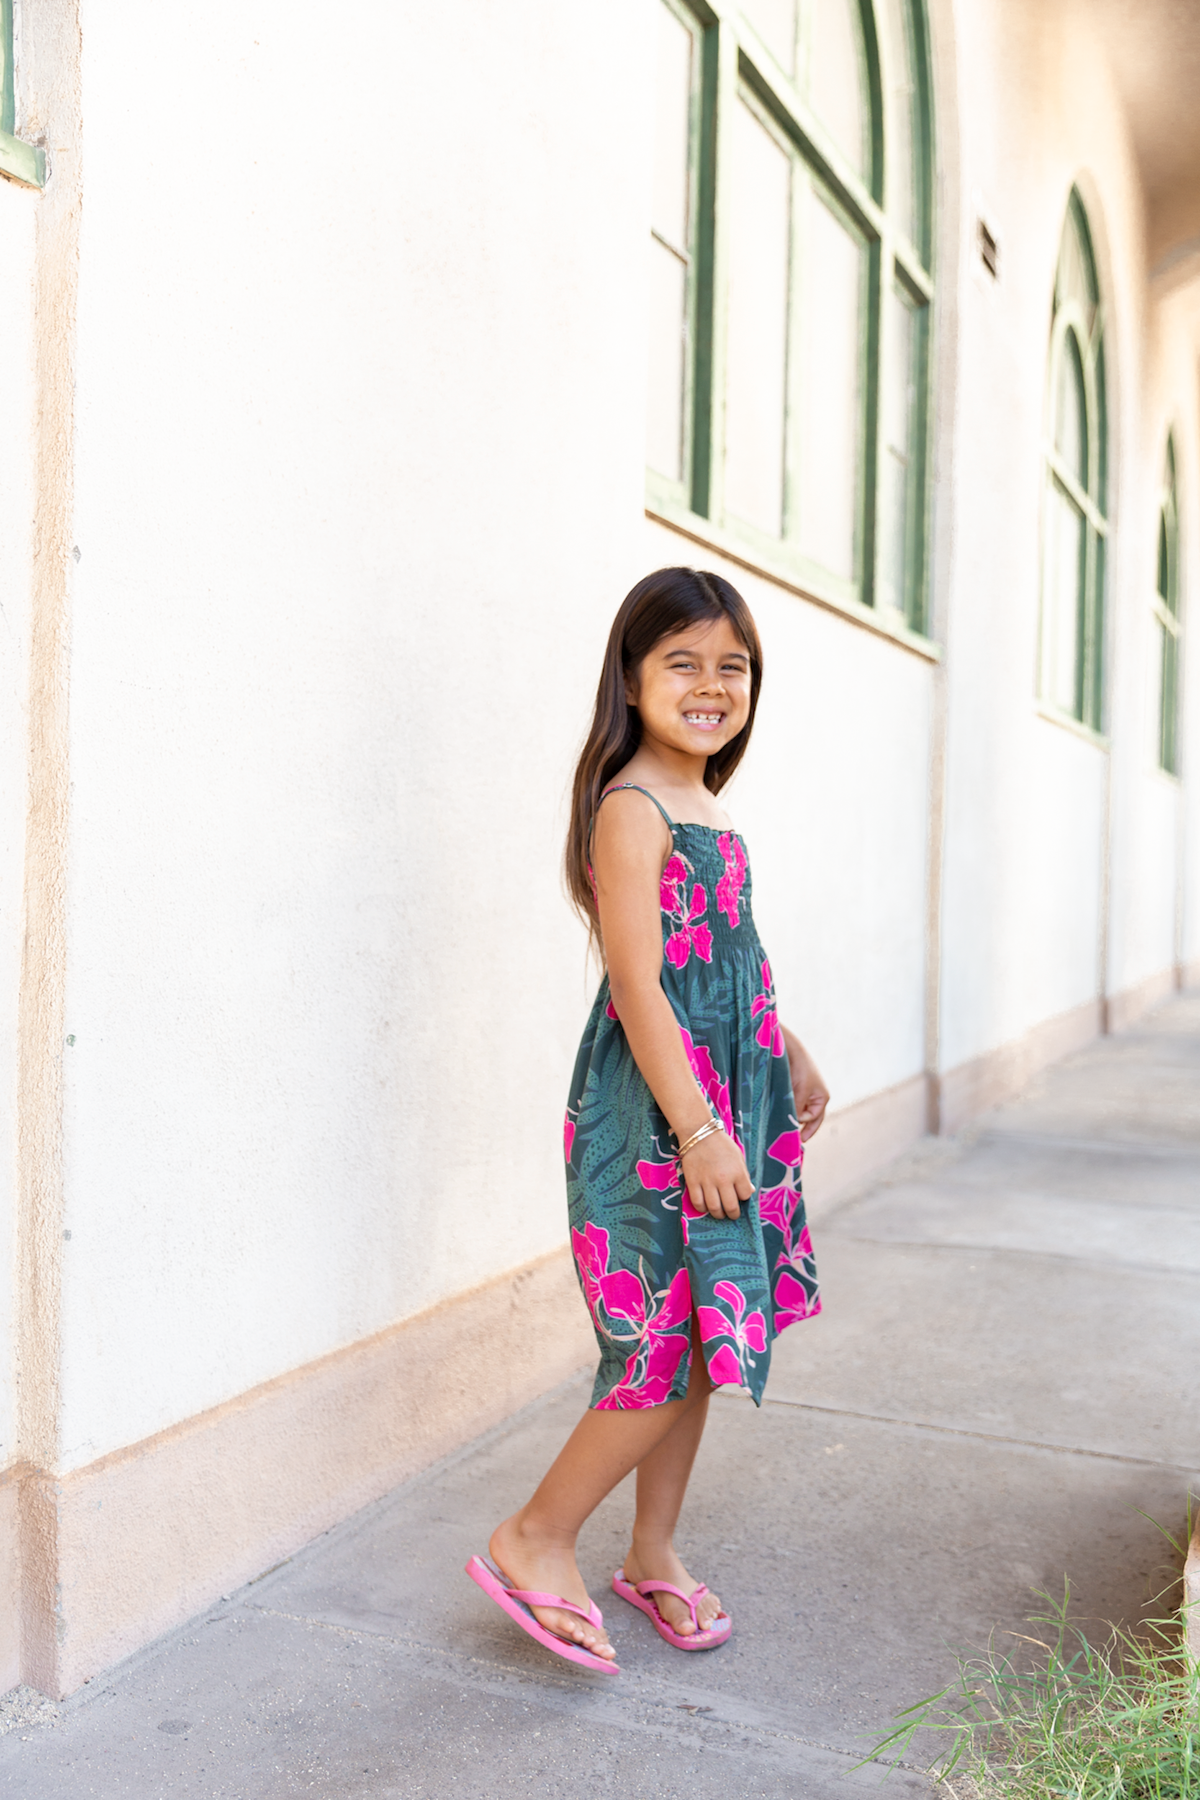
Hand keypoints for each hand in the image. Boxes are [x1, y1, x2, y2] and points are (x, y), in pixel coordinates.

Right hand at [679, 1128, 753, 1220]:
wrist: (699, 1133)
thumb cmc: (721, 1144)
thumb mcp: (738, 1157)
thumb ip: (744, 1175)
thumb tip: (749, 1191)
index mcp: (737, 1172)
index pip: (746, 1195)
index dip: (744, 1197)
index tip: (740, 1196)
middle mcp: (723, 1179)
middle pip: (731, 1207)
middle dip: (733, 1214)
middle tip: (732, 1214)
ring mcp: (707, 1182)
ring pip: (714, 1208)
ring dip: (719, 1214)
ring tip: (720, 1213)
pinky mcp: (693, 1182)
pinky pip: (698, 1203)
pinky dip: (702, 1209)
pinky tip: (705, 1206)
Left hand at [781, 1026, 829, 1141]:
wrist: (787, 1046)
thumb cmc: (799, 1068)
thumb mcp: (798, 1091)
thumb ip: (796, 1109)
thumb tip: (791, 1128)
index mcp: (822, 1097)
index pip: (814, 1119)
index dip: (803, 1127)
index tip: (792, 1135)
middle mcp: (814, 1096)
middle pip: (807, 1118)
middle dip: (798, 1128)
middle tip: (788, 1142)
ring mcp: (803, 1092)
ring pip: (797, 1111)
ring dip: (789, 1117)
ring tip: (778, 1128)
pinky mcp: (792, 1087)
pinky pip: (789, 1102)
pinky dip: (784, 1108)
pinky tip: (773, 1114)